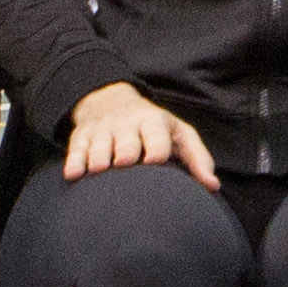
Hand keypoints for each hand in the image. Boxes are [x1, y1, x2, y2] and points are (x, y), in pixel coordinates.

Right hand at [65, 82, 218, 188]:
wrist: (109, 100)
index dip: (156, 148)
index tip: (155, 161)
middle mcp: (127, 125)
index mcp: (153, 123)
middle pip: (126, 141)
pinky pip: (75, 150)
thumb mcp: (178, 133)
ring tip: (99, 170)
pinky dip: (74, 162)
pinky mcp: (81, 137)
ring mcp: (102, 131)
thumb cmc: (154, 128)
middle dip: (125, 151)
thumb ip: (197, 159)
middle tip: (124, 163)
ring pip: (99, 146)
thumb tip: (213, 186)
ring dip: (98, 158)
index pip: (156, 136)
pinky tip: (74, 175)